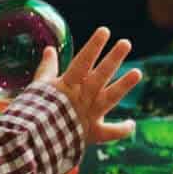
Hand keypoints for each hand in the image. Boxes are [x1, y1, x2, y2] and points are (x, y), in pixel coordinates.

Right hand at [30, 26, 140, 144]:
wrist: (34, 142)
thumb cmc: (34, 112)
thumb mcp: (38, 87)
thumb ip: (47, 68)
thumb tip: (50, 49)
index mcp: (67, 85)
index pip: (82, 62)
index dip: (93, 46)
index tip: (105, 31)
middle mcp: (82, 97)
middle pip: (100, 75)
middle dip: (113, 59)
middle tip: (126, 43)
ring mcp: (90, 114)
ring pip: (110, 98)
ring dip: (124, 85)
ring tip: (138, 72)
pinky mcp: (93, 133)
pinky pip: (110, 132)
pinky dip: (122, 129)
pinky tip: (132, 124)